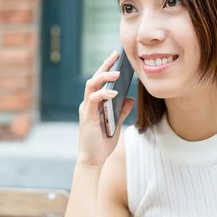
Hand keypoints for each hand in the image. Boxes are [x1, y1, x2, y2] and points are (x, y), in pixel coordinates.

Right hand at [77, 50, 134, 166]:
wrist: (93, 160)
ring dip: (104, 77)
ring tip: (117, 73)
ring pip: (91, 85)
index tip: (116, 56)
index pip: (99, 81)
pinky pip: (93, 100)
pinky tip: (114, 93)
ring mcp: (86, 109)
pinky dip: (103, 94)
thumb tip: (131, 98)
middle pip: (94, 78)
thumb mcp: (116, 124)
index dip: (106, 67)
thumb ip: (121, 111)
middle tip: (115, 55)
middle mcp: (87, 104)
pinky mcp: (87, 117)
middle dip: (104, 65)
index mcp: (93, 104)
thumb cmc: (102, 143)